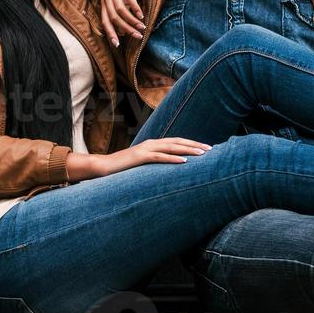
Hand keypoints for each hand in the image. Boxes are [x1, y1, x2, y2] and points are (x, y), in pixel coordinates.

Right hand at [69, 137, 210, 178]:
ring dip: (188, 150)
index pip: (176, 142)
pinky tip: (184, 162)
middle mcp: (151, 144)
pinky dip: (173, 159)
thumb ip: (154, 164)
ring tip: (202, 154)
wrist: (103, 167)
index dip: (191, 144)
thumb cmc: (123, 168)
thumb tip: (167, 170)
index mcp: (153, 144)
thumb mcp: (142, 165)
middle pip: (178, 142)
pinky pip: (159, 158)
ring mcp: (145, 149)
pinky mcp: (140, 157)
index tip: (206, 148)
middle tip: (211, 149)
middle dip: (195, 145)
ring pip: (172, 148)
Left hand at [100, 0, 148, 47]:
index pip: (104, 21)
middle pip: (113, 17)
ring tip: (142, 27)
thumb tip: (122, 31)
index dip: (110, 33)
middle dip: (125, 29)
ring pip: (120, 9)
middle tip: (137, 36)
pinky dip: (135, 8)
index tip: (117, 45)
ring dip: (132, 21)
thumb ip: (122, 13)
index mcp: (104, 1)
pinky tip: (142, 15)